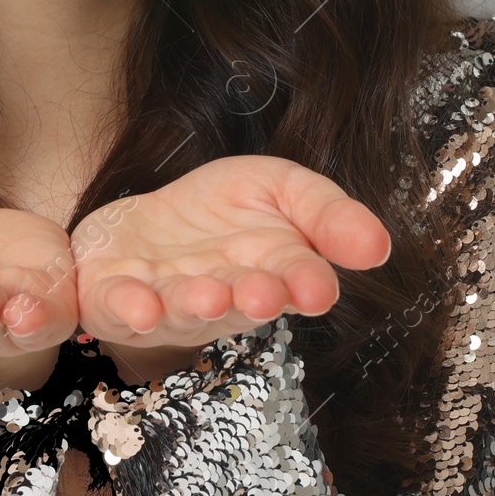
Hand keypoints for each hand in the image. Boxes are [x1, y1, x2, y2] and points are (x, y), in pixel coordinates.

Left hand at [70, 156, 391, 364]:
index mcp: (271, 271)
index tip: (317, 287)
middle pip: (241, 300)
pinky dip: (130, 309)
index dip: (306, 284)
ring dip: (196, 304)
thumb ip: (326, 212)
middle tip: (263, 293)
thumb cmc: (219, 211)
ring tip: (207, 295)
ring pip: (184, 308)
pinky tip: (141, 306)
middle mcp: (224, 294)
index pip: (296, 281)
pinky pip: (121, 308)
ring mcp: (169, 301)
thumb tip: (378, 245)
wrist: (142, 219)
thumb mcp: (280, 186)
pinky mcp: (116, 298)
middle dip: (252, 297)